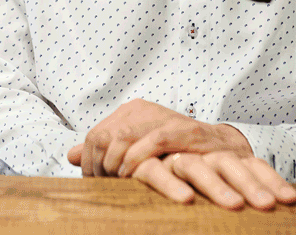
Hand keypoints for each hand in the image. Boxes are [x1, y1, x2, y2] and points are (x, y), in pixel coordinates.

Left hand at [66, 99, 249, 177]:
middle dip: (99, 165)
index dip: (90, 162)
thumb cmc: (177, 152)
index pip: (95, 135)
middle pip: (103, 136)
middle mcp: (143, 110)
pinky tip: (134, 175)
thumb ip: (107, 149)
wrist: (222, 149)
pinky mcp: (184, 129)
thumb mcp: (137, 148)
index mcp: (130, 112)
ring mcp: (163, 117)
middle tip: (104, 185)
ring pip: (122, 137)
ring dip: (114, 164)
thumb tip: (72, 155)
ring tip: (118, 182)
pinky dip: (138, 159)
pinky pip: (152, 141)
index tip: (96, 183)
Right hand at [134, 151, 295, 209]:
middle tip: (267, 205)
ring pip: (197, 166)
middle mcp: (200, 152)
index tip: (289, 199)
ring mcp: (173, 156)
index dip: (271, 179)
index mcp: (221, 153)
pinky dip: (171, 185)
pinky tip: (186, 200)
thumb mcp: (210, 170)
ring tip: (235, 206)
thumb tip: (272, 204)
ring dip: (217, 186)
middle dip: (250, 184)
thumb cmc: (179, 163)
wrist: (133, 131)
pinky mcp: (144, 163)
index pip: (251, 164)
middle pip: (229, 163)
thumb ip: (234, 182)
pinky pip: (156, 172)